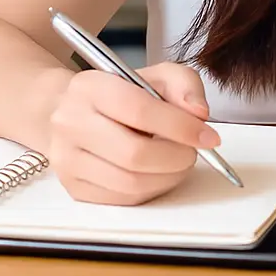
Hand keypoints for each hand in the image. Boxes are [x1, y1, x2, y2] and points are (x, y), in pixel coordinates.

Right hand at [47, 60, 220, 205]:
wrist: (70, 111)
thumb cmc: (119, 94)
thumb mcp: (154, 75)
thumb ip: (183, 84)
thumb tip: (199, 113)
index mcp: (90, 87)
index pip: (139, 110)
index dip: (180, 127)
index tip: (208, 137)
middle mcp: (71, 123)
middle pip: (135, 154)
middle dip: (177, 158)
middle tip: (193, 152)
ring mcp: (68, 158)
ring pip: (130, 183)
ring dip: (167, 178)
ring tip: (178, 163)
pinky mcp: (73, 187)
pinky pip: (122, 200)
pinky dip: (150, 190)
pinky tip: (157, 174)